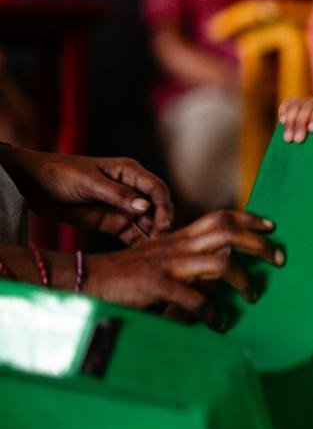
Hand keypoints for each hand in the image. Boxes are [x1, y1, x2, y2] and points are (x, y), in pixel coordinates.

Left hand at [0, 148, 171, 243]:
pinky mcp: (111, 223)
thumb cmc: (60, 173)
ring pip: (146, 223)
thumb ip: (118, 195)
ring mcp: (121, 208)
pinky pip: (131, 235)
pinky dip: (138, 244)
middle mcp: (131, 190)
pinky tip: (142, 255)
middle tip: (159, 241)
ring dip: (152, 236)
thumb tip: (146, 207)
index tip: (163, 224)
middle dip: (161, 224)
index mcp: (129, 172)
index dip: (164, 206)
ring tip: (154, 252)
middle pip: (156, 208)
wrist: (31, 185)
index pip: (156, 189)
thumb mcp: (88, 182)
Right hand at [84, 210, 283, 323]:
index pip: (220, 217)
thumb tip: (224, 273)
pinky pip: (195, 299)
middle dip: (259, 244)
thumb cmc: (130, 274)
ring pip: (220, 262)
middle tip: (279, 259)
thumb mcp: (164, 259)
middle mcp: (178, 245)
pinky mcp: (157, 286)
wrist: (88, 278)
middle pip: (228, 232)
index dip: (249, 219)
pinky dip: (212, 313)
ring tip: (253, 297)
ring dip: (243, 280)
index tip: (272, 227)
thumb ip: (192, 261)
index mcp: (180, 236)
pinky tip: (219, 324)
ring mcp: (168, 264)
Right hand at [279, 93, 312, 142]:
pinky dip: (284, 111)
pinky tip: (281, 122)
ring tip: (288, 139)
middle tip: (297, 140)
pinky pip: (289, 103)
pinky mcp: (300, 104)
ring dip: (290, 122)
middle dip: (300, 123)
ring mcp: (310, 100)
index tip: (312, 130)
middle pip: (307, 106)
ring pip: (296, 106)